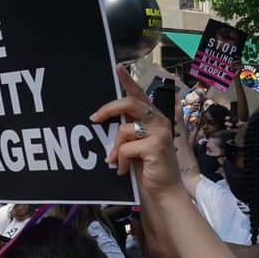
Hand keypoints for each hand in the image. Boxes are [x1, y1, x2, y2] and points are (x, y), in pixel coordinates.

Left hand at [91, 65, 180, 198]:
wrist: (165, 191)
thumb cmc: (148, 167)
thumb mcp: (136, 144)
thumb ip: (127, 129)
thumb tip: (103, 118)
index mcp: (153, 117)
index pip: (138, 94)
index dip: (127, 80)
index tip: (117, 67)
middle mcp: (159, 120)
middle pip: (128, 104)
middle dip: (107, 110)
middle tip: (93, 119)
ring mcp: (159, 131)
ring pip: (123, 130)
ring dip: (115, 148)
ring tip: (116, 161)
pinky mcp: (156, 145)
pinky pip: (125, 148)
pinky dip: (120, 161)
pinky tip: (124, 170)